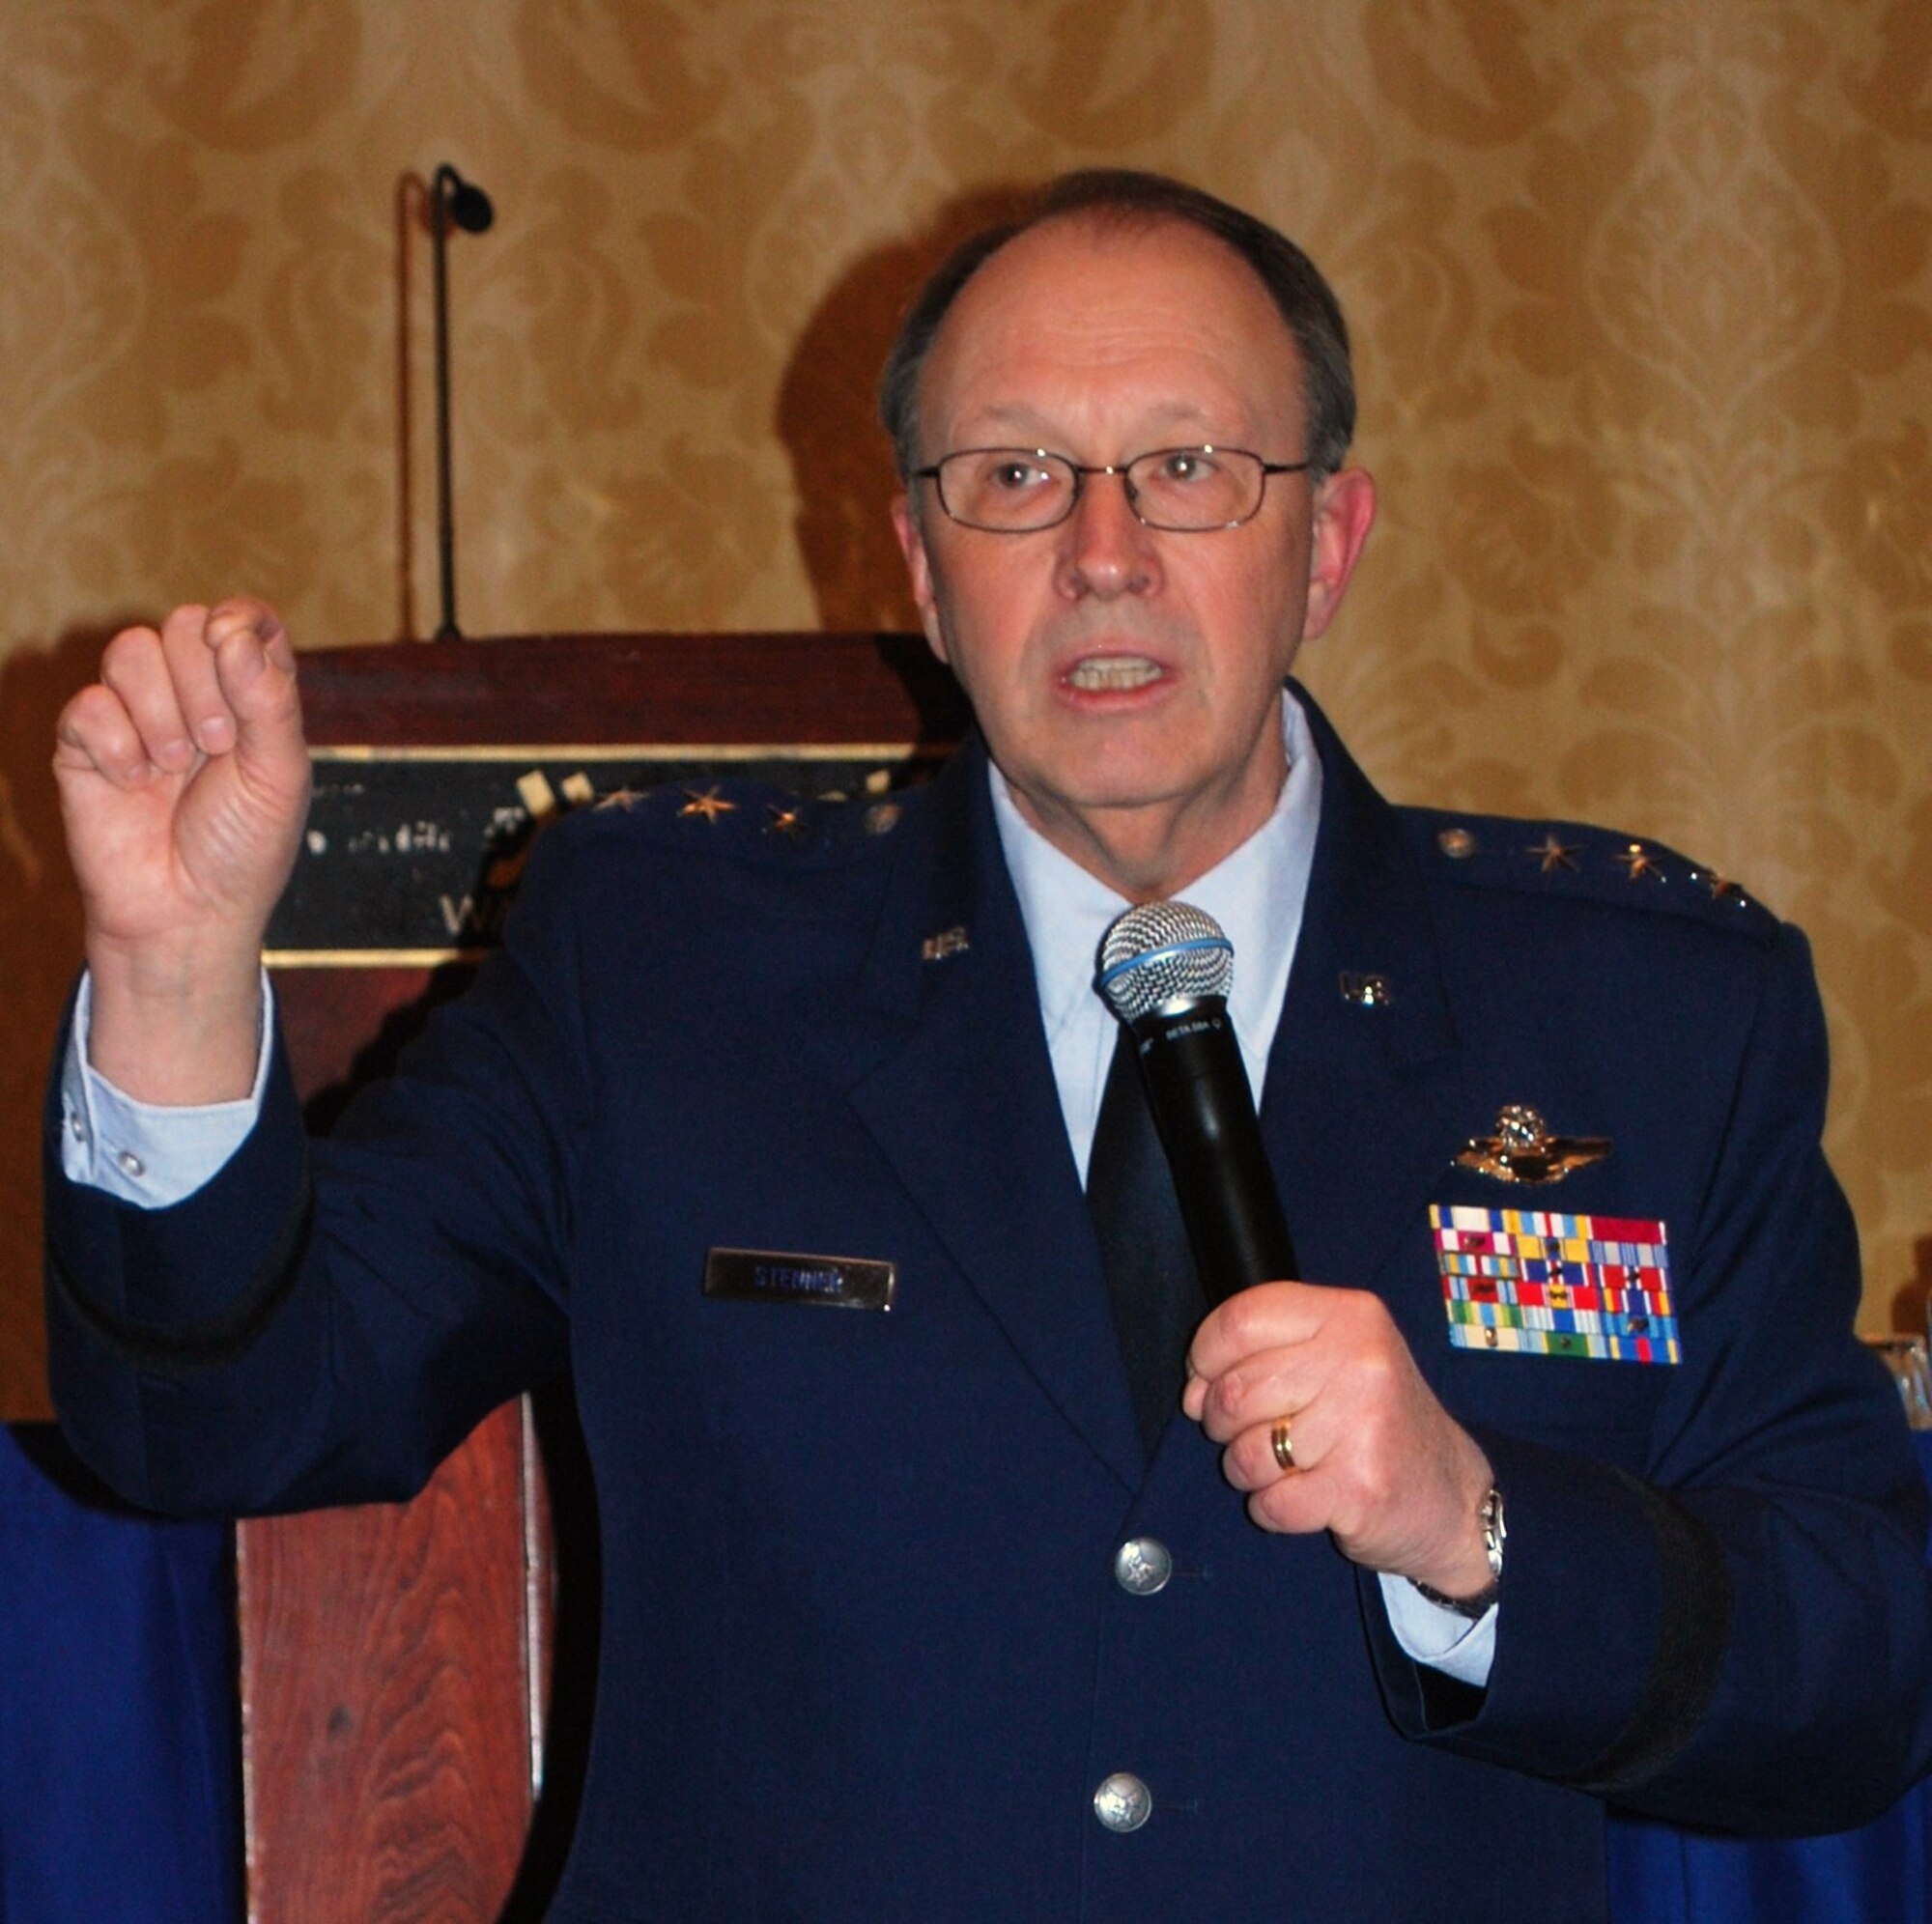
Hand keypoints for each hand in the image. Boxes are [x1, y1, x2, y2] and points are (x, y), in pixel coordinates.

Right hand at [53, 599, 309, 1098]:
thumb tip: (233, 631)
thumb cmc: (242, 849)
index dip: (238, 621)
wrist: (186, 913)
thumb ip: (270, 700)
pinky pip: (89, 704)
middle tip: (217, 744)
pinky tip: (134, 783)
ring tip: (173, 766)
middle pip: (185, 625)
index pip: (242, 620)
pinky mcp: (86, 743)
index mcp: (249, 698)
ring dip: (160, 710)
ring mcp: (137, 716)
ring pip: (132, 650)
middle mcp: (194, 696)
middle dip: (203, 681)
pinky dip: (116, 743)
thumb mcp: (280, 776)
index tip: (237, 652)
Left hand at [1183, 1281, 1495, 1599]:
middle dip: (1222, 1423)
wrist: (1453, 1496)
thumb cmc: (1374, 1421)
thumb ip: (1259, 1356)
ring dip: (1247, 1470)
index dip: (1205, 1356)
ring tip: (1284, 1467)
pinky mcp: (1359, 1488)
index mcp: (1349, 1315)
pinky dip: (1273, 1509)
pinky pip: (1271, 1503)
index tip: (1206, 1381)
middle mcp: (1360, 1361)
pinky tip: (1304, 1497)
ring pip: (1247, 1452)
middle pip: (1235, 1389)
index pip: (1240, 1319)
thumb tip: (1191, 1393)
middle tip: (1254, 1433)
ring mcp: (1363, 1424)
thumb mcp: (1334, 1358)